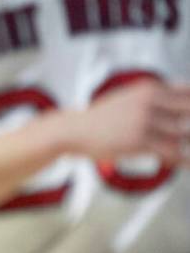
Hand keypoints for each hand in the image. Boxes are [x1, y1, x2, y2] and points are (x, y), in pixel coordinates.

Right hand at [68, 80, 189, 164]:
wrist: (74, 130)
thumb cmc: (101, 118)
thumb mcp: (128, 98)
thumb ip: (154, 97)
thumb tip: (180, 95)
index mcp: (149, 90)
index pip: (188, 94)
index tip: (189, 118)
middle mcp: (149, 102)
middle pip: (188, 111)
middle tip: (188, 136)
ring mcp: (144, 121)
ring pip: (182, 133)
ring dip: (187, 144)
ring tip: (183, 152)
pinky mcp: (138, 141)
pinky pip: (171, 150)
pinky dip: (181, 159)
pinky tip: (183, 163)